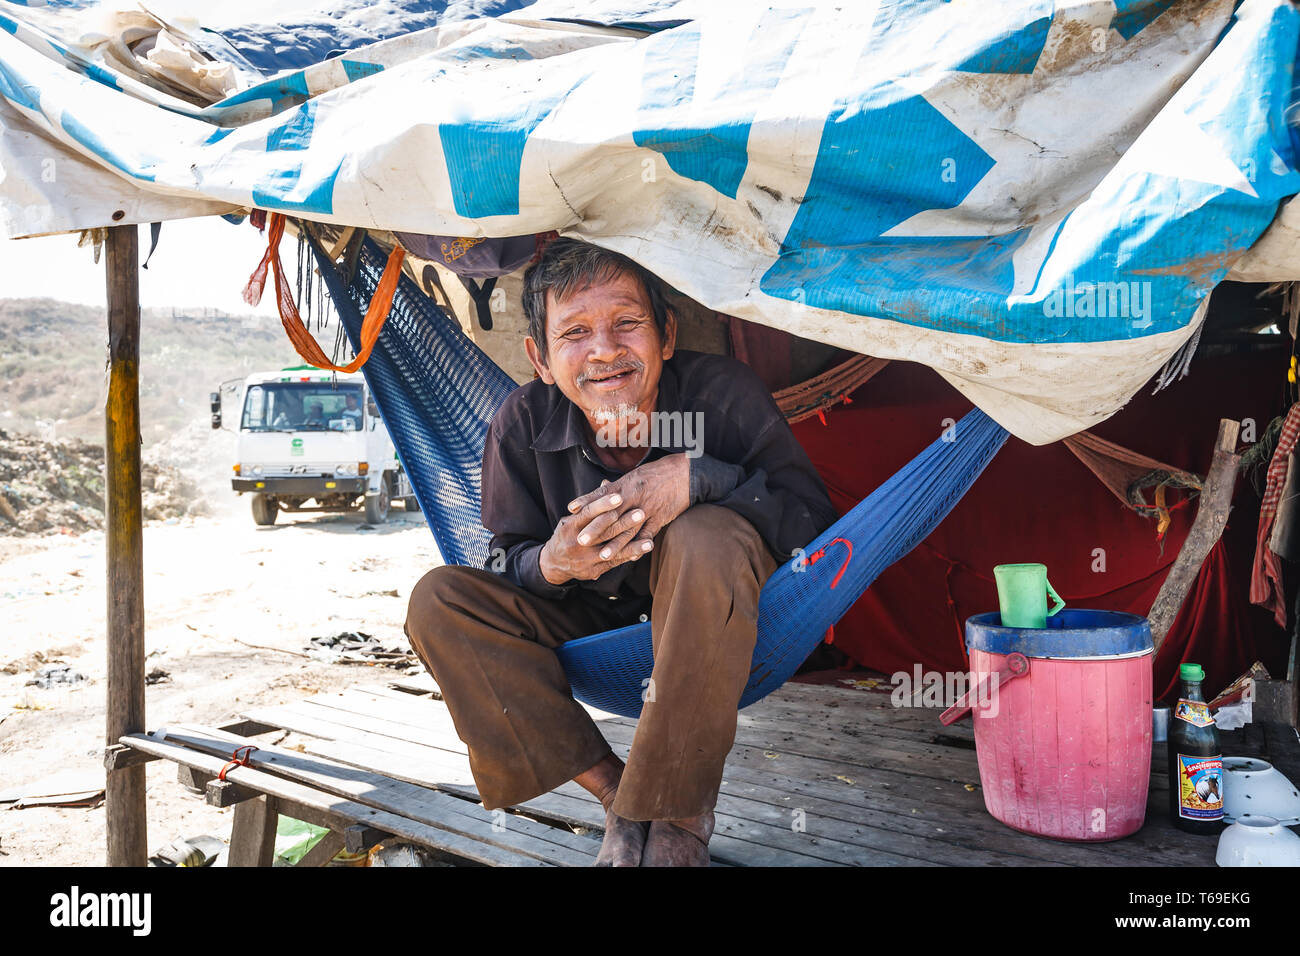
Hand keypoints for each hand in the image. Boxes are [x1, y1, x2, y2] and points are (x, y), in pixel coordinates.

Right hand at [539, 490, 654, 584]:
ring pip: (612, 551)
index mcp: (569, 527)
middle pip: (603, 532)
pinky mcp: (594, 570)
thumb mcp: (571, 518)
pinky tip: (643, 551)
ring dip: (632, 546)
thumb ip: (589, 504)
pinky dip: (630, 556)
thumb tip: (606, 483)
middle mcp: (577, 544)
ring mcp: (585, 559)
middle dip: (623, 523)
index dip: (604, 504)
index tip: (620, 495)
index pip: (588, 513)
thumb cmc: (567, 534)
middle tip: (641, 513)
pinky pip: (615, 563)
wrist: (554, 563)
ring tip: (649, 541)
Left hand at [566, 454, 689, 545]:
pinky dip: (639, 546)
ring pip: (629, 529)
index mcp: (626, 485)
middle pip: (612, 515)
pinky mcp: (659, 518)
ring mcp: (647, 509)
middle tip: (581, 540)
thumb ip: (617, 485)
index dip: (586, 502)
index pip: (602, 495)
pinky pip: (648, 535)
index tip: (571, 510)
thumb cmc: (657, 473)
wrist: (684, 474)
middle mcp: (634, 498)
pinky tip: (631, 557)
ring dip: (615, 544)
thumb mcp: (634, 475)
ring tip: (603, 555)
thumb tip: (601, 487)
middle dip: (596, 529)